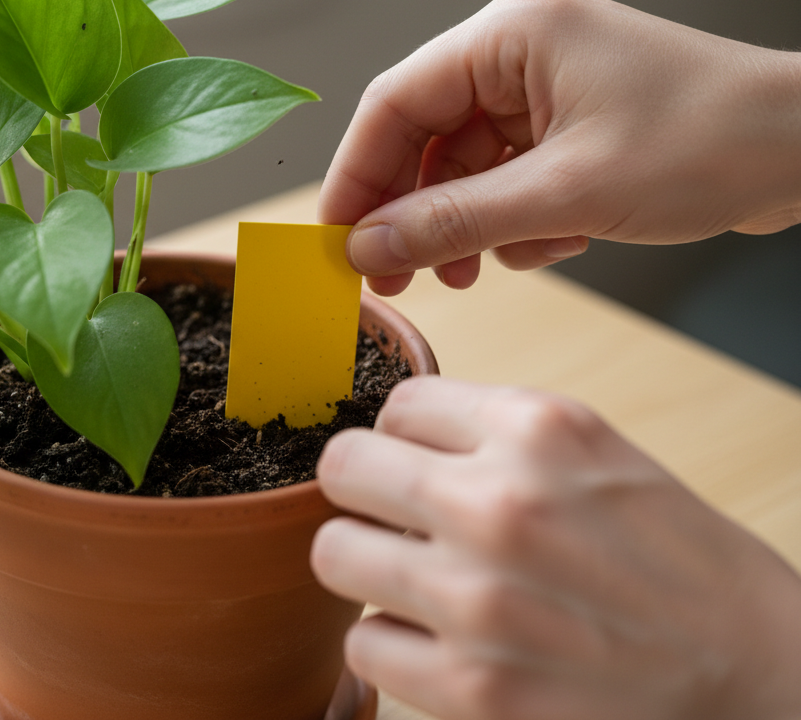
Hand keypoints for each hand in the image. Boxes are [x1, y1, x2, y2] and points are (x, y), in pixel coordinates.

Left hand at [310, 376, 800, 719]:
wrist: (759, 673)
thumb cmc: (678, 562)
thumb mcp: (596, 453)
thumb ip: (493, 435)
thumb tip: (390, 439)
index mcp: (538, 429)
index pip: (396, 404)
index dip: (406, 440)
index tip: (427, 467)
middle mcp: (501, 502)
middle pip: (342, 467)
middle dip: (366, 493)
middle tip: (399, 520)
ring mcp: (479, 599)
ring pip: (333, 554)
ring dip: (371, 568)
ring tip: (422, 583)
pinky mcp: (472, 688)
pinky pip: (364, 644)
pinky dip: (396, 646)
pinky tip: (446, 643)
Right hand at [318, 0, 800, 295]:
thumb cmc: (710, 142)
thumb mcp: (566, 195)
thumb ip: (455, 221)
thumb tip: (369, 245)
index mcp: (510, 34)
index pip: (396, 102)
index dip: (356, 175)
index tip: (334, 239)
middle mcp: (518, 52)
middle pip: (424, 136)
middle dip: (411, 210)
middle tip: (391, 274)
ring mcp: (544, 88)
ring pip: (463, 165)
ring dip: (463, 224)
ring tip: (471, 271)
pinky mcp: (567, 125)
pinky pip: (505, 178)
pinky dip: (512, 221)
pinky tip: (547, 246)